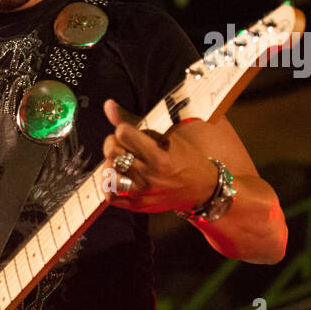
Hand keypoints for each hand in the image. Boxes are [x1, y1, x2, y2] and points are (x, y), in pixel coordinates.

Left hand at [101, 99, 217, 213]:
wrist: (203, 189)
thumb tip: (107, 104)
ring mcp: (142, 193)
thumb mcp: (167, 136)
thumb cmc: (185, 158)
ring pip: (108, 174)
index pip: (123, 133)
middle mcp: (149, 176)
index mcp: (158, 156)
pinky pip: (110, 196)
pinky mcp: (137, 206)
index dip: (123, 129)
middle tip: (122, 145)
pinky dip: (109, 185)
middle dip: (113, 143)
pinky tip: (118, 177)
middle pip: (112, 152)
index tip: (129, 132)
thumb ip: (133, 121)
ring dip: (110, 164)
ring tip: (119, 161)